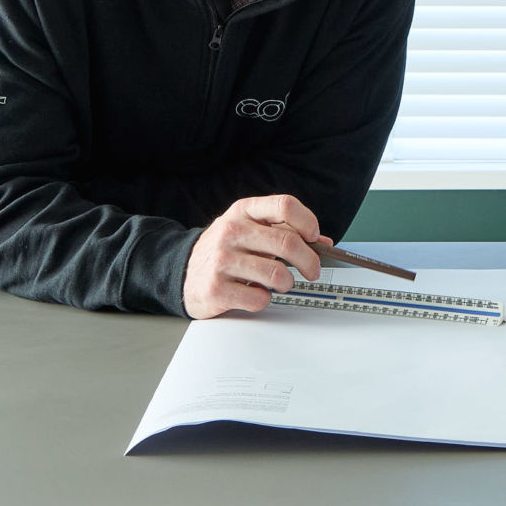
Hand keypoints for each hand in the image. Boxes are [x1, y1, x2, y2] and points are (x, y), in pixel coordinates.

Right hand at [182, 194, 328, 318]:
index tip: (315, 237)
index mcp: (243, 211)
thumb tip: (323, 242)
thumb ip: (284, 231)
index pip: (284, 205)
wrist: (182, 272)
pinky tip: (256, 293)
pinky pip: (260, 298)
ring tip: (281, 283)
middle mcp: (231, 231)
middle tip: (313, 271)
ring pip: (277, 274)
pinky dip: (266, 299)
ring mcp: (222, 260)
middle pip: (288, 242)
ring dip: (287, 283)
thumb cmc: (224, 249)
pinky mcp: (216, 289)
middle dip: (309, 261)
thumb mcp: (250, 229)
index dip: (307, 221)